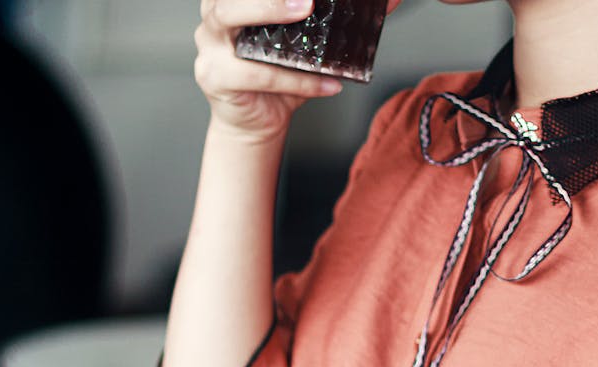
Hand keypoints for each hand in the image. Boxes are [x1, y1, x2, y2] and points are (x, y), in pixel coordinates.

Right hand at [195, 0, 404, 143]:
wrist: (257, 123)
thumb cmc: (278, 78)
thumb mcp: (308, 44)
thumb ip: (338, 21)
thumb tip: (388, 3)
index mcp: (233, 0)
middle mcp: (215, 15)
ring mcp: (209, 45)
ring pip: (228, 19)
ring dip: (267, 11)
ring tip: (305, 12)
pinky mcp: (214, 77)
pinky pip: (258, 75)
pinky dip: (297, 79)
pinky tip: (328, 84)